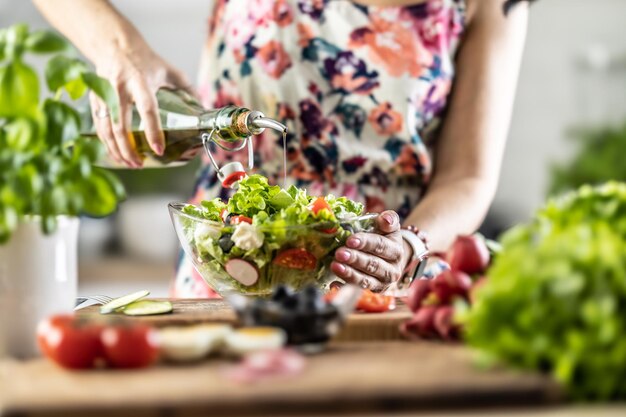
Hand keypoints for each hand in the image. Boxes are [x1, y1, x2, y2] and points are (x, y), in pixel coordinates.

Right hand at [90, 47, 190, 167]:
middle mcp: (120, 89)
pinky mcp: (95, 99)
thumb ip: (187, 88)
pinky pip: (98, 126)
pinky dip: (106, 143)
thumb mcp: (168, 70)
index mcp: (141, 82)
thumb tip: (203, 108)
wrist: (114, 45)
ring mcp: (105, 95)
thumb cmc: (145, 60)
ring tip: (129, 164)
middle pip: (121, 125)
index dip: (153, 131)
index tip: (158, 149)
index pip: (148, 110)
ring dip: (116, 150)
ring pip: (106, 128)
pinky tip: (116, 154)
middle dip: (129, 148)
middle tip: (139, 164)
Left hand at [330, 210, 409, 291]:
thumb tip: (386, 219)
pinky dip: (345, 288)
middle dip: (355, 259)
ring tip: (335, 266)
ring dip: (349, 274)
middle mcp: (392, 270)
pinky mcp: (372, 293)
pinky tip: (334, 284)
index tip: (350, 240)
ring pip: (366, 280)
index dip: (366, 243)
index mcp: (396, 251)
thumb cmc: (384, 239)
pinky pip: (358, 292)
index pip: (381, 246)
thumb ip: (389, 219)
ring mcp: (382, 283)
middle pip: (373, 265)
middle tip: (339, 253)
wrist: (389, 260)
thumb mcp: (388, 227)